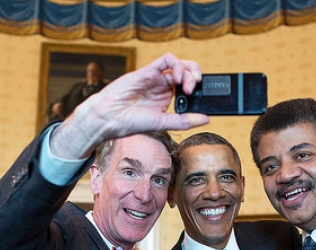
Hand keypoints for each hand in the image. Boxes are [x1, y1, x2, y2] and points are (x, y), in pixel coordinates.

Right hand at [49, 53, 209, 159]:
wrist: (109, 117)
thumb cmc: (130, 122)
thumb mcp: (162, 123)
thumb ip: (184, 120)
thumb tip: (206, 119)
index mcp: (167, 100)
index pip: (188, 89)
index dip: (198, 91)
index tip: (203, 98)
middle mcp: (162, 87)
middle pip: (187, 75)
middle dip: (196, 79)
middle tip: (195, 89)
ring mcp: (156, 78)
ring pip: (180, 65)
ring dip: (189, 72)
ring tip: (188, 85)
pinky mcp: (148, 70)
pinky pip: (167, 60)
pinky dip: (177, 65)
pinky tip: (177, 77)